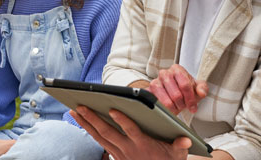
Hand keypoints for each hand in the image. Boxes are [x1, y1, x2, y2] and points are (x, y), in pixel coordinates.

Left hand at [71, 106, 190, 159]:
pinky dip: (89, 130)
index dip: (122, 121)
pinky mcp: (114, 154)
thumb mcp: (178, 155)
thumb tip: (186, 140)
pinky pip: (99, 141)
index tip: (113, 110)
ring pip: (99, 136)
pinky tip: (81, 120)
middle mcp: (128, 148)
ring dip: (86, 123)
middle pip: (108, 132)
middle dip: (93, 119)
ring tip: (74, 110)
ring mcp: (119, 152)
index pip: (131, 131)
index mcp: (143, 144)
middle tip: (82, 106)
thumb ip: (180, 147)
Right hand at [147, 64, 207, 113]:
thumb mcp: (197, 88)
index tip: (193, 107)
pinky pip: (156, 103)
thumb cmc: (185, 90)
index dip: (190, 98)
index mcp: (177, 69)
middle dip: (182, 104)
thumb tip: (201, 92)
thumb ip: (202, 88)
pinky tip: (168, 110)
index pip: (185, 85)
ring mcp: (155, 82)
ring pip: (166, 101)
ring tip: (176, 108)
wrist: (174, 94)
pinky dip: (164, 110)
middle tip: (183, 106)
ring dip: (174, 108)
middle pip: (176, 94)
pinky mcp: (148, 92)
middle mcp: (165, 73)